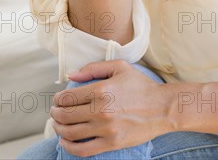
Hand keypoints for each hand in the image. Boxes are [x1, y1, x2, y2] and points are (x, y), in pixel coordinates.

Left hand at [51, 60, 175, 157]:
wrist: (162, 107)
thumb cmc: (141, 85)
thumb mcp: (119, 67)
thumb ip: (93, 68)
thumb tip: (71, 74)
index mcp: (101, 90)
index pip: (67, 97)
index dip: (57, 99)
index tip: (57, 100)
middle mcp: (101, 111)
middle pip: (65, 115)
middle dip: (55, 113)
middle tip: (55, 112)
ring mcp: (106, 130)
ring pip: (70, 133)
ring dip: (59, 129)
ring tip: (59, 125)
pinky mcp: (111, 144)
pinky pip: (82, 150)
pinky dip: (69, 147)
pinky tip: (66, 141)